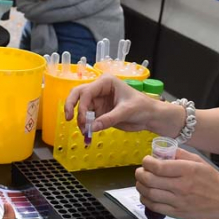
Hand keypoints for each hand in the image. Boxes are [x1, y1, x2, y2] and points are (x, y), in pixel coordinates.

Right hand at [64, 75, 179, 134]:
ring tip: (85, 132)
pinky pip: (87, 119)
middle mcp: (99, 90)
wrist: (150, 117)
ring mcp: (98, 101)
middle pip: (77, 95)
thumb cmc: (142, 107)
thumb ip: (108, 119)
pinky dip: (85, 127)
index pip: (86, 91)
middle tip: (68, 119)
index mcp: (106, 82)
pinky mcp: (99, 112)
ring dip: (80, 120)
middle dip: (71, 106)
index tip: (83, 119)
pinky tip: (87, 135)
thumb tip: (92, 127)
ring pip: (80, 108)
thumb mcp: (126, 111)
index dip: (81, 105)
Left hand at [135, 148, 218, 218]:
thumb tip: (163, 151)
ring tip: (141, 182)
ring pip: (149, 194)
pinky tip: (146, 195)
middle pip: (149, 180)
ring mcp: (178, 201)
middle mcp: (181, 186)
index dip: (146, 162)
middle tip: (140, 171)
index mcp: (187, 170)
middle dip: (140, 174)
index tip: (146, 161)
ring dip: (140, 186)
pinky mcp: (177, 213)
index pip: (157, 166)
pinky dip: (146, 200)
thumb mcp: (200, 162)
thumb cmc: (214, 182)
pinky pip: (155, 207)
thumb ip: (181, 154)